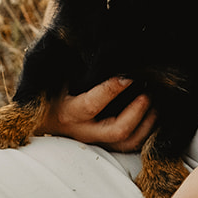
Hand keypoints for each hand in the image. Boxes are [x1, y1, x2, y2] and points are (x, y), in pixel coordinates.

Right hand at [36, 78, 157, 150]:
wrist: (43, 117)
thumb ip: (78, 66)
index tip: (129, 75)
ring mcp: (95, 141)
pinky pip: (129, 146)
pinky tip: (152, 114)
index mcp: (68, 112)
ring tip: (154, 104)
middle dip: (137, 112)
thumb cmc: (52, 89)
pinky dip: (145, 131)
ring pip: (126, 143)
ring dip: (146, 124)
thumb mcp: (58, 76)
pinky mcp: (105, 145)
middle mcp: (82, 131)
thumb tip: (103, 50)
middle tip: (147, 93)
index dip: (112, 90)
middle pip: (116, 130)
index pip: (91, 105)